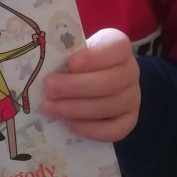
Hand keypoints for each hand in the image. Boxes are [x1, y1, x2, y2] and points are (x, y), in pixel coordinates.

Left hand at [41, 28, 139, 142]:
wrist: (91, 81)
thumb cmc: (78, 62)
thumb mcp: (73, 51)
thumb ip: (64, 55)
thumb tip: (44, 65)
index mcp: (119, 47)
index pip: (117, 48)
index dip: (94, 57)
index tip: (70, 63)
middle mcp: (131, 71)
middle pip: (111, 82)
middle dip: (76, 87)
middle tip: (49, 88)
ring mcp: (133, 98)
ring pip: (110, 106)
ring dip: (76, 109)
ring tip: (51, 108)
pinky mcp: (129, 121)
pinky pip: (115, 130)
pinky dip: (90, 128)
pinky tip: (69, 123)